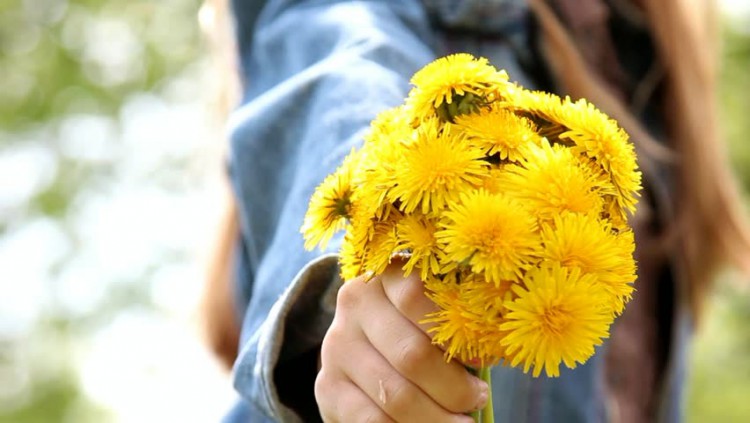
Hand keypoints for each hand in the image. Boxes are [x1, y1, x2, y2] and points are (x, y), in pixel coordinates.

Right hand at [315, 259, 488, 421]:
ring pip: (394, 394)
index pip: (416, 297)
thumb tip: (491, 354)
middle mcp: (354, 305)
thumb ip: (455, 321)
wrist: (364, 340)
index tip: (486, 359)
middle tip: (477, 399)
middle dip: (453, 387)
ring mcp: (336, 346)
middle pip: (410, 354)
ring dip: (437, 418)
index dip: (455, 331)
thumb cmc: (417, 321)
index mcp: (385, 275)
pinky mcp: (327, 385)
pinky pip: (371, 420)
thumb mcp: (432, 306)